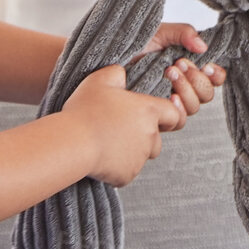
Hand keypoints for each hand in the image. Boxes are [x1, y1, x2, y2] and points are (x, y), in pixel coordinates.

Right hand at [62, 64, 180, 187]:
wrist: (73, 142)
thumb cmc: (86, 109)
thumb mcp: (100, 79)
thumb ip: (117, 73)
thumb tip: (122, 74)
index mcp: (148, 111)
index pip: (174, 115)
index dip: (168, 115)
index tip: (157, 116)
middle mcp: (150, 136)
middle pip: (157, 139)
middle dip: (146, 136)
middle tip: (122, 129)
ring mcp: (139, 158)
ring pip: (142, 156)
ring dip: (132, 151)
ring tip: (109, 141)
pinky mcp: (127, 175)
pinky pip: (127, 171)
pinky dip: (118, 166)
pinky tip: (101, 155)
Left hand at [131, 22, 227, 128]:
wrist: (108, 58)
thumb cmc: (134, 45)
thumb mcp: (161, 32)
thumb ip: (184, 33)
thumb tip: (203, 47)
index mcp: (188, 67)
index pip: (214, 77)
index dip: (215, 74)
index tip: (206, 65)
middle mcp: (182, 86)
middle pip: (207, 94)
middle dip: (197, 79)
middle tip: (179, 64)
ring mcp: (170, 101)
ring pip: (194, 107)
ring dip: (186, 89)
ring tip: (169, 73)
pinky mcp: (158, 114)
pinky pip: (179, 121)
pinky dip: (179, 109)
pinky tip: (170, 97)